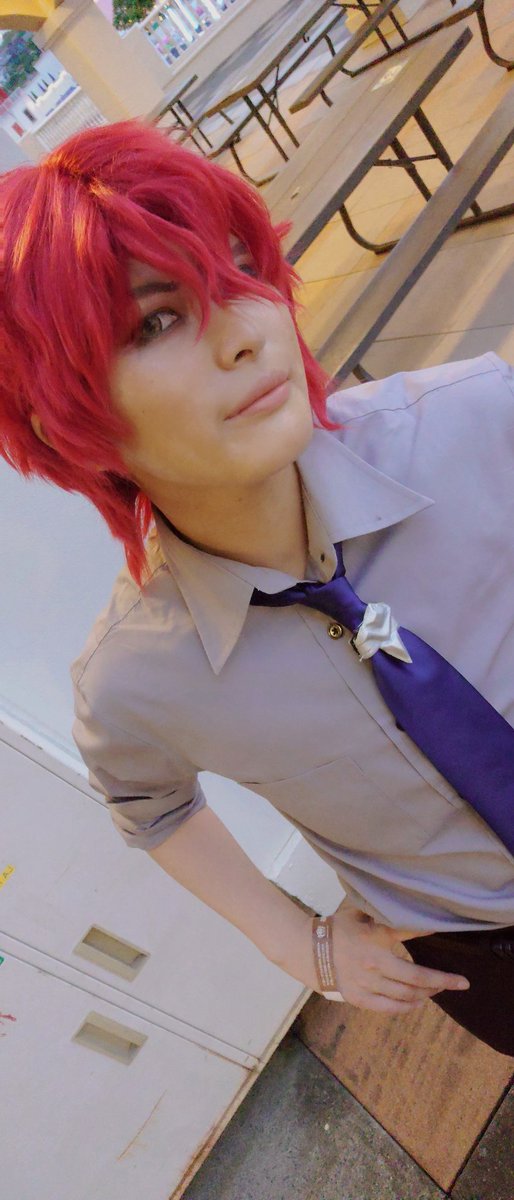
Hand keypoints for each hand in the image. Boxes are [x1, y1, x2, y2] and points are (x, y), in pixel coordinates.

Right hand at [275, 906, 469, 1015]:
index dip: (428, 932)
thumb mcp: (358, 914)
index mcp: (374, 936)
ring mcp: (367, 983)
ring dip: (427, 994)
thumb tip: (406, 906)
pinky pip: (389, 1008)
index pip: (408, 933)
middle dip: (442, 980)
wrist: (308, 951)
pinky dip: (407, 1008)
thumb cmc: (337, 929)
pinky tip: (419, 1003)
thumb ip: (381, 913)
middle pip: (416, 976)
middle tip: (461, 982)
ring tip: (440, 990)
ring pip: (406, 995)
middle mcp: (373, 962)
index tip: (445, 933)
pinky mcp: (359, 998)